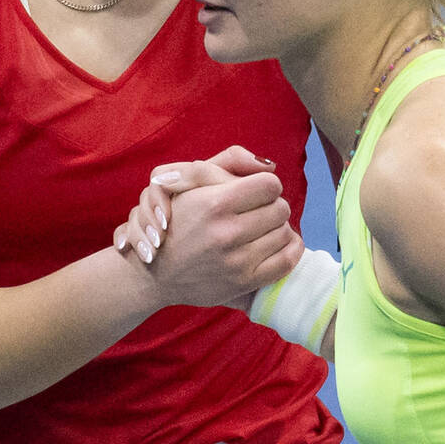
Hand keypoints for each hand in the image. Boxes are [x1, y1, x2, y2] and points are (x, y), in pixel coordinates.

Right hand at [113, 147, 302, 306]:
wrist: (155, 271)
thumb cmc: (176, 219)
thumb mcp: (191, 180)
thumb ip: (230, 161)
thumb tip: (269, 165)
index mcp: (215, 203)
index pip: (270, 185)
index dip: (264, 185)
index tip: (254, 192)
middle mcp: (227, 232)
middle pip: (281, 208)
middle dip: (271, 206)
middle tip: (255, 211)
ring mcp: (237, 261)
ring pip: (285, 233)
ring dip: (277, 228)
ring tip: (260, 229)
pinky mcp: (244, 282)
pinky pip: (287, 261)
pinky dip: (289, 249)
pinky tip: (276, 244)